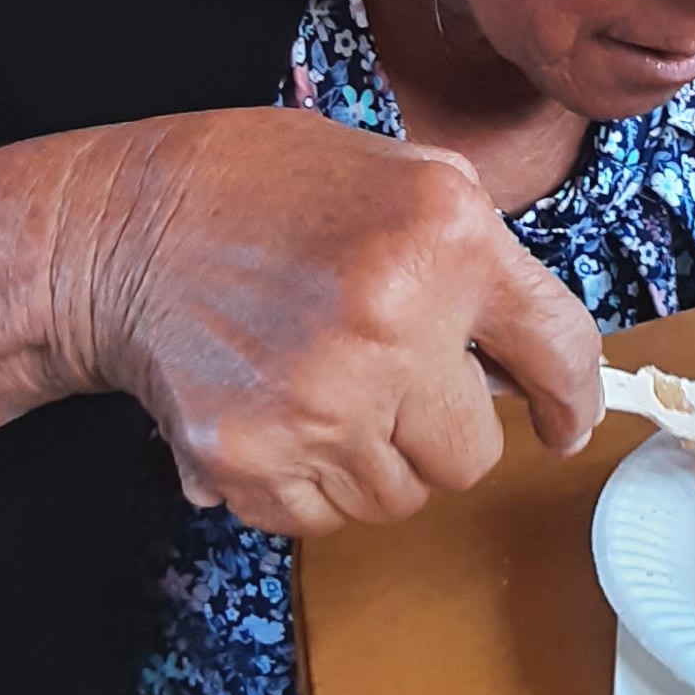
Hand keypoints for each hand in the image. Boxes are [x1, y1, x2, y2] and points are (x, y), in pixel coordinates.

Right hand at [53, 109, 602, 535]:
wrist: (122, 230)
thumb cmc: (265, 193)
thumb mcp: (401, 175)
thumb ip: (481, 262)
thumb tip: (544, 370)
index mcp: (443, 236)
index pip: (558, 350)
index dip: (571, 399)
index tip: (565, 422)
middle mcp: (390, 322)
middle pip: (472, 454)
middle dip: (438, 426)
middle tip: (384, 374)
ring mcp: (319, 402)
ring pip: (400, 497)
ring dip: (373, 458)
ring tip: (320, 383)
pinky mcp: (253, 461)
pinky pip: (324, 519)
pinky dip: (308, 482)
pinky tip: (277, 412)